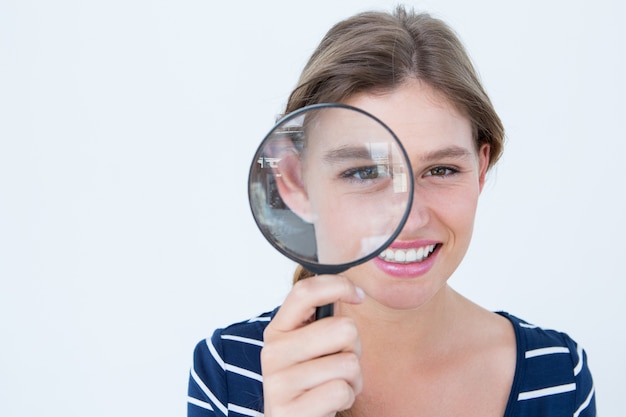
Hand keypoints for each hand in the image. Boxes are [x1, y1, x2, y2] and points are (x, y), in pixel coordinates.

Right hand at [261, 274, 364, 416]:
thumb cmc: (311, 381)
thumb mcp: (309, 346)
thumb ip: (323, 320)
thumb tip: (351, 291)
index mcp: (278, 329)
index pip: (305, 292)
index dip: (339, 285)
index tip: (358, 296)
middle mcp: (273, 352)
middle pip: (344, 329)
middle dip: (354, 348)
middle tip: (339, 361)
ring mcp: (279, 382)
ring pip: (348, 363)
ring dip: (352, 378)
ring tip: (334, 385)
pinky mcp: (291, 410)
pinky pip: (341, 391)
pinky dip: (346, 398)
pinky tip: (330, 402)